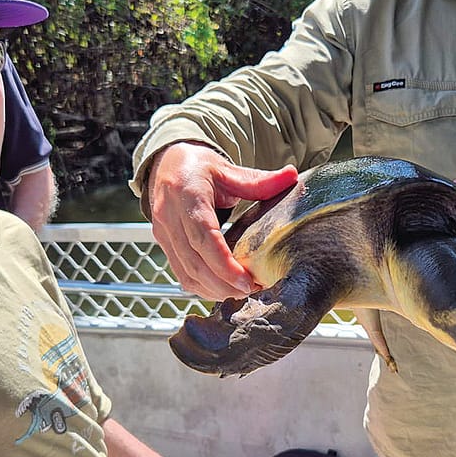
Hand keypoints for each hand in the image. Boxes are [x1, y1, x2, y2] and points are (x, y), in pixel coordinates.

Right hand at [144, 142, 297, 299]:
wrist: (167, 164)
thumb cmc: (197, 167)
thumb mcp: (228, 170)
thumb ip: (259, 179)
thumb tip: (292, 175)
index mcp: (187, 195)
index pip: (203, 238)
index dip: (224, 265)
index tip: (247, 281)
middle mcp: (170, 217)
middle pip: (195, 263)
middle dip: (224, 285)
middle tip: (253, 291)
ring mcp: (163, 234)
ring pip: (187, 274)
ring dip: (214, 290)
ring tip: (242, 292)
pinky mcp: (164, 245)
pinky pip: (182, 274)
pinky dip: (203, 287)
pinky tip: (223, 290)